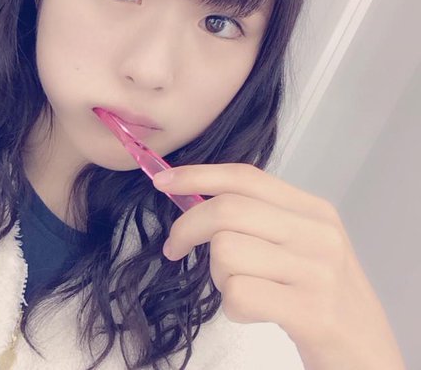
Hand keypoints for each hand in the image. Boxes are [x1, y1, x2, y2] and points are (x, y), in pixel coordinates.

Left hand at [152, 163, 405, 369]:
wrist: (367, 354)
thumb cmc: (320, 296)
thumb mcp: (300, 246)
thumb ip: (258, 218)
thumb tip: (193, 196)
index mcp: (313, 210)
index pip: (245, 177)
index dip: (198, 175)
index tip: (162, 182)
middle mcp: (318, 234)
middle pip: (227, 211)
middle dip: (186, 228)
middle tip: (174, 249)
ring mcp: (317, 272)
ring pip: (226, 252)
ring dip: (217, 276)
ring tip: (241, 289)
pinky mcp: (311, 312)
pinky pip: (238, 294)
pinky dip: (232, 307)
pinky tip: (253, 312)